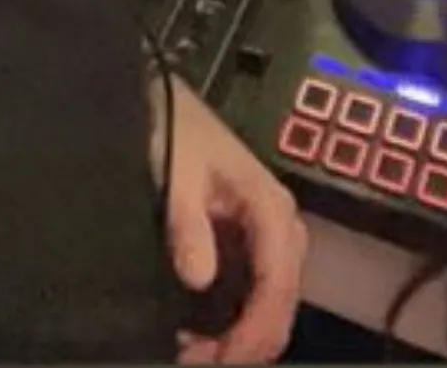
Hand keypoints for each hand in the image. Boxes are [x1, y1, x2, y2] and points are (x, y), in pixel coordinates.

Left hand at [155, 78, 304, 363]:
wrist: (165, 104)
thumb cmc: (175, 133)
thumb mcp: (177, 174)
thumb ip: (188, 224)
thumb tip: (199, 278)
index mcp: (271, 208)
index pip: (277, 284)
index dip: (253, 332)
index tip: (219, 359)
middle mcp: (281, 227)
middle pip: (281, 304)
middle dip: (246, 344)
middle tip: (195, 361)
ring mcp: (269, 239)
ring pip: (271, 306)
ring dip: (239, 338)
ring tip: (192, 353)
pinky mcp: (252, 246)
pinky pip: (255, 295)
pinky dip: (233, 322)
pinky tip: (197, 335)